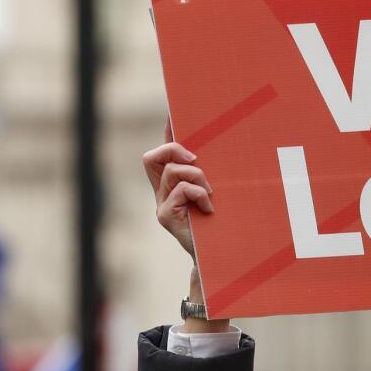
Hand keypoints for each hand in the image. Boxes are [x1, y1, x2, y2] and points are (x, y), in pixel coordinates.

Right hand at [142, 118, 213, 258]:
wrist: (216, 256)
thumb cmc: (218, 225)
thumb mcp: (213, 193)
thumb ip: (207, 174)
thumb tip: (211, 151)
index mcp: (171, 186)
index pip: (161, 154)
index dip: (166, 133)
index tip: (173, 113)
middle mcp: (161, 193)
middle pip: (152, 157)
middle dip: (174, 150)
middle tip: (196, 160)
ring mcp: (161, 205)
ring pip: (172, 171)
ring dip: (196, 177)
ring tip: (209, 193)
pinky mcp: (165, 215)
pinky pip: (181, 189)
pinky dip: (199, 194)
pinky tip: (209, 208)